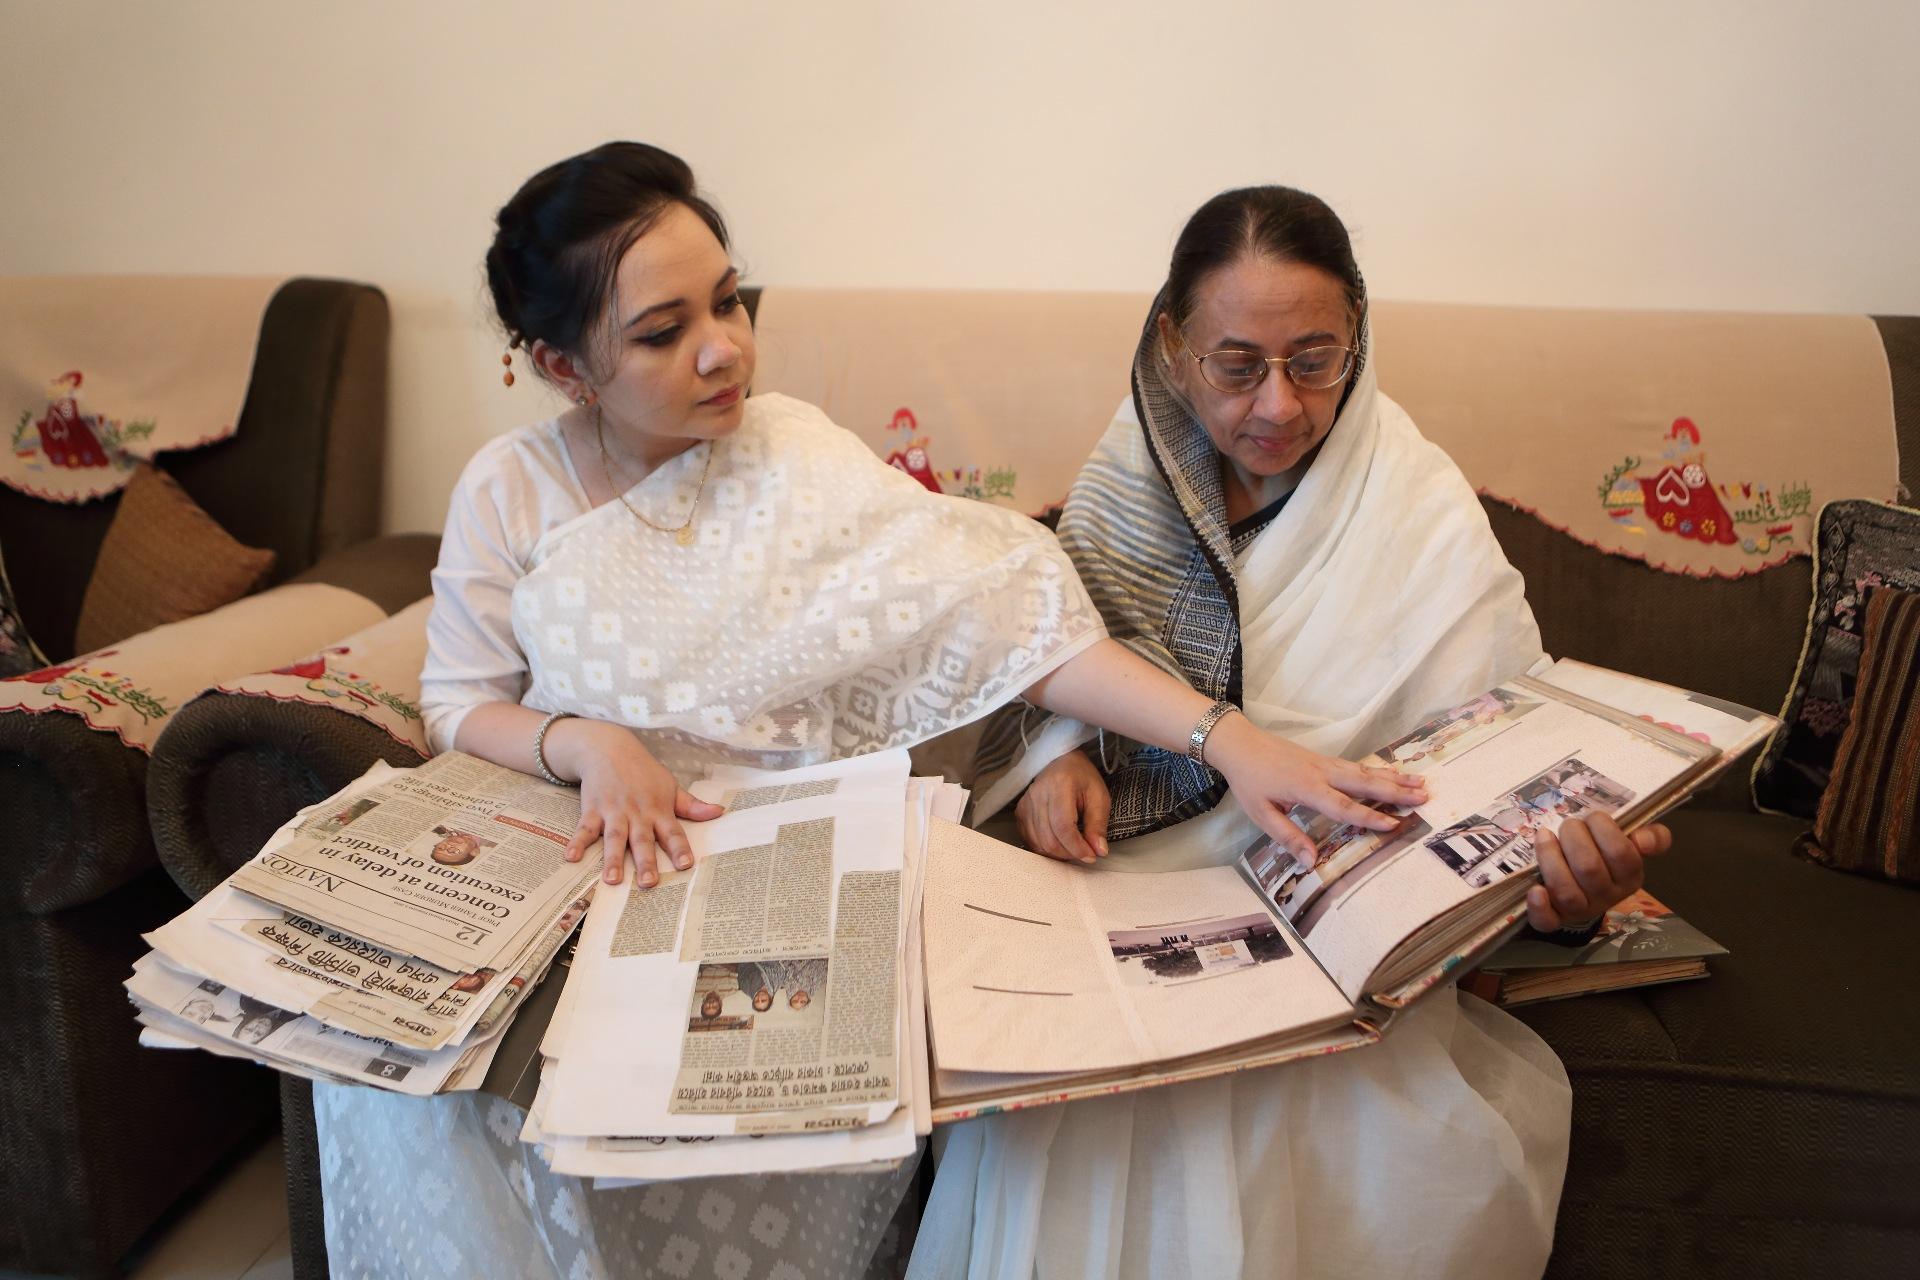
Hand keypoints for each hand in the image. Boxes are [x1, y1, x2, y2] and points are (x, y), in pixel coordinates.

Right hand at [543, 718, 723, 886]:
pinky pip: (584, 828)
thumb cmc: (644, 772)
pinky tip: (571, 857)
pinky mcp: (592, 809)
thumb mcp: (670, 785)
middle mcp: (637, 813)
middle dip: (645, 862)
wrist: (609, 748)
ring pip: (614, 838)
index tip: (686, 865)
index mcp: (659, 810)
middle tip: (649, 883)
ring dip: (612, 859)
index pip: (673, 832)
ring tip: (612, 880)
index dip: (680, 849)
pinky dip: (577, 842)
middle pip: (642, 840)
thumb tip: (720, 812)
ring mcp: (613, 812)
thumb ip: (692, 805)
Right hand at [1017, 748, 1111, 864]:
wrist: (1060, 762)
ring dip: (1058, 854)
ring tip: (1074, 848)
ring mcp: (1025, 804)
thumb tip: (1099, 851)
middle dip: (1069, 853)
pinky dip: (1046, 849)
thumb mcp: (1099, 797)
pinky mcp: (1020, 813)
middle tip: (1085, 853)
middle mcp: (1037, 795)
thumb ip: (1098, 825)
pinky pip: (1030, 840)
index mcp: (1059, 786)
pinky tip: (1060, 845)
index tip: (1091, 856)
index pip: (1063, 826)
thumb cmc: (1082, 778)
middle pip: (1049, 839)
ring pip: (1038, 843)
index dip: (1076, 847)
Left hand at [1206, 713, 1429, 858]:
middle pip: (1364, 784)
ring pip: (1365, 772)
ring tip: (1422, 783)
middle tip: (1425, 797)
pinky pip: (1357, 765)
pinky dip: (1378, 770)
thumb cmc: (1249, 781)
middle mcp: (1322, 773)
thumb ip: (1288, 837)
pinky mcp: (1324, 759)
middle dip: (1395, 792)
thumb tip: (1311, 863)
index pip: (1343, 806)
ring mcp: (1325, 763)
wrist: (1239, 743)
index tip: (1395, 824)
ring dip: (1394, 778)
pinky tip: (1393, 772)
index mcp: (1307, 789)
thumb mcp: (1261, 814)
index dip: (1369, 817)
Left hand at [1525, 815, 1671, 930]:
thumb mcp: (1633, 844)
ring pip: (1566, 890)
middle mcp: (1607, 897)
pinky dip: (1539, 906)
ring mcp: (1580, 910)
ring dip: (1550, 858)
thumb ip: (1653, 836)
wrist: (1587, 891)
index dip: (1603, 828)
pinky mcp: (1555, 919)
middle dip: (1573, 837)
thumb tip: (1643, 840)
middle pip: (1589, 868)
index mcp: (1630, 877)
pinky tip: (1536, 890)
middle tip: (1568, 826)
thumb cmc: (1607, 857)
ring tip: (1544, 836)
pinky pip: (1547, 921)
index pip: (1621, 852)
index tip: (1592, 818)